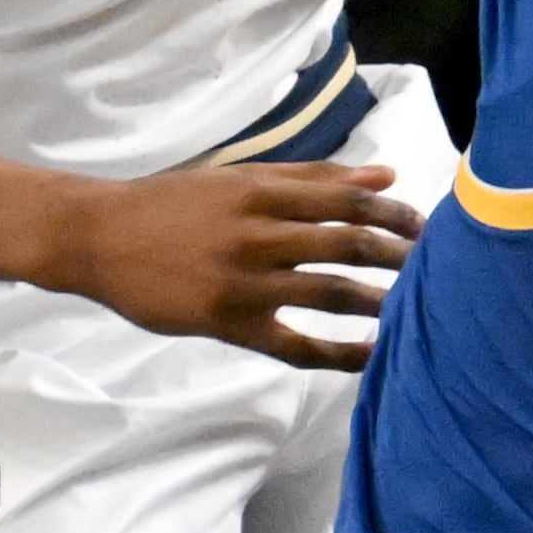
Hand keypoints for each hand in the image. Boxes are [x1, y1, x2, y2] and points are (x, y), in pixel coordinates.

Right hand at [54, 158, 419, 367]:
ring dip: (380, 300)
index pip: (346, 199)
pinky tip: (369, 356)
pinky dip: (337, 353)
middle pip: (348, 243)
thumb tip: (384, 176)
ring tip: (414, 308)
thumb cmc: (172, 203)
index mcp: (262, 189)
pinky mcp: (229, 323)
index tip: (425, 226)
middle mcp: (258, 233)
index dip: (393, 215)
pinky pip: (295, 345)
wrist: (98, 237)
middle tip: (434, 268)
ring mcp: (244, 281)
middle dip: (398, 255)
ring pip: (330, 292)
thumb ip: (311, 177)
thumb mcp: (239, 176)